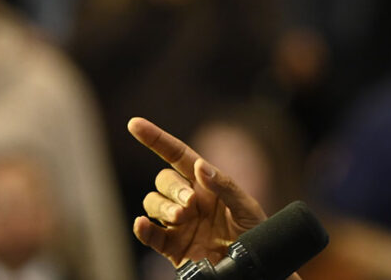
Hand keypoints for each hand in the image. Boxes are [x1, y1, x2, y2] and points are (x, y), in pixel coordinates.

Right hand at [128, 117, 267, 266]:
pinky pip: (151, 234)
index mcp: (206, 183)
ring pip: (153, 203)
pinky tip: (142, 225)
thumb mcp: (247, 206)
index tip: (135, 124)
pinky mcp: (172, 246)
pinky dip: (143, 229)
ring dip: (162, 206)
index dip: (157, 139)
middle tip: (189, 204)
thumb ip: (226, 186)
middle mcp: (189, 199)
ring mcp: (178, 222)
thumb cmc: (255, 232)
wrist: (254, 266)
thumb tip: (201, 166)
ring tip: (181, 217)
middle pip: (164, 180)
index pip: (177, 155)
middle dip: (172, 188)